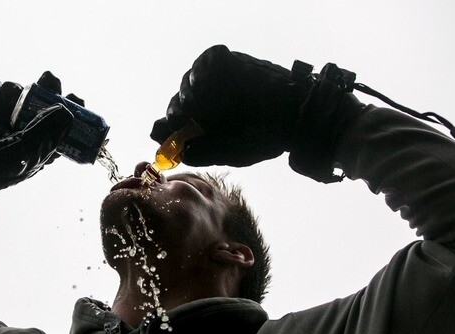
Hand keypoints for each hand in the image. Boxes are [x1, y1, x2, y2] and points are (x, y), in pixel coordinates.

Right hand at [0, 72, 81, 249]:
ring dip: (15, 90)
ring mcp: (3, 126)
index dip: (71, 114)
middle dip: (45, 91)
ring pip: (17, 99)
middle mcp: (23, 137)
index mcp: (38, 151)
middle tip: (48, 78)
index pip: (61, 130)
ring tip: (9, 91)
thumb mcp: (24, 150)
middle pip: (42, 108)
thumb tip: (67, 111)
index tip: (77, 97)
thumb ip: (45, 129)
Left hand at [151, 45, 306, 166]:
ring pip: (189, 81)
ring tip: (190, 105)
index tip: (162, 135)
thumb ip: (201, 152)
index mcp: (205, 124)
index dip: (166, 128)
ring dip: (186, 93)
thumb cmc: (263, 138)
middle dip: (174, 112)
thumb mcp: (228, 152)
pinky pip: (207, 59)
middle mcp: (208, 102)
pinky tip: (200, 85)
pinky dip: (201, 70)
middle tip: (176, 120)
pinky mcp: (229, 63)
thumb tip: (175, 148)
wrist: (292, 117)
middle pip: (179, 102)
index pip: (177, 123)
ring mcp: (217, 82)